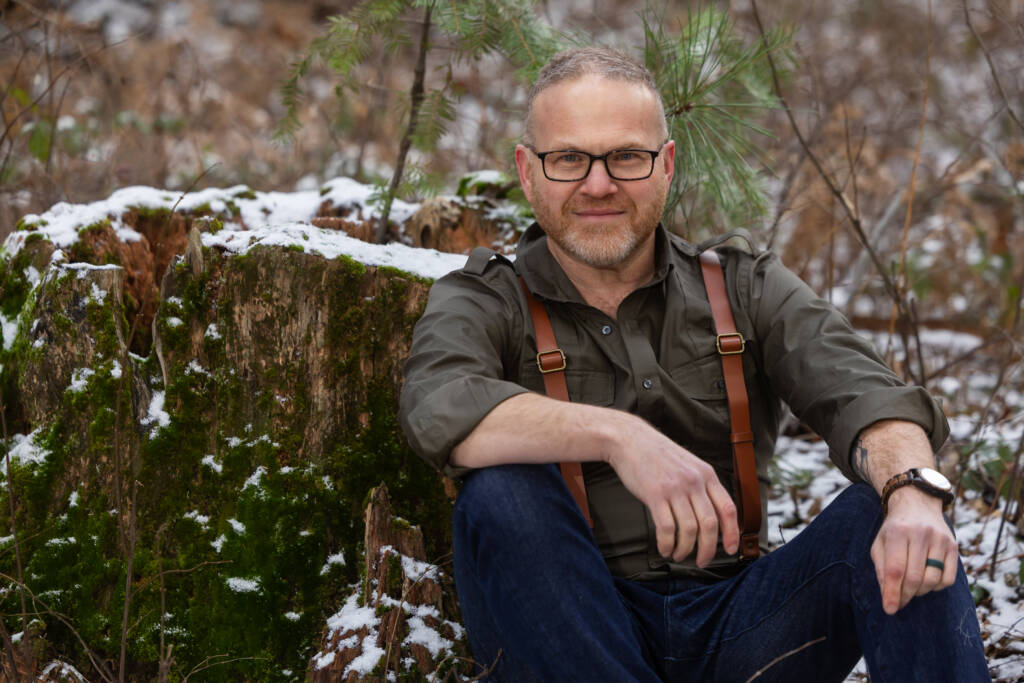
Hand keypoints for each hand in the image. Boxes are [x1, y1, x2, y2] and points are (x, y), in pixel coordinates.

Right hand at [605, 415, 739, 566]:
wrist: (629, 440)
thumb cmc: (657, 455)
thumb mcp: (688, 464)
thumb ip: (701, 486)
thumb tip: (711, 517)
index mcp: (706, 474)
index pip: (728, 509)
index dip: (732, 533)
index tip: (729, 549)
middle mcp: (694, 481)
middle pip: (709, 524)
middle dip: (708, 549)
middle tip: (702, 561)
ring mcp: (674, 488)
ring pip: (689, 530)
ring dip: (685, 549)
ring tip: (678, 555)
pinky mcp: (654, 494)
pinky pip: (666, 528)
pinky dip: (667, 544)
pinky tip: (664, 548)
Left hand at [870, 486, 957, 614]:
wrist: (917, 504)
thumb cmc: (894, 529)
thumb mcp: (880, 543)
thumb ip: (881, 569)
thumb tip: (888, 597)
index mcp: (898, 532)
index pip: (895, 569)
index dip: (892, 592)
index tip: (890, 610)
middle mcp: (921, 534)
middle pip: (914, 578)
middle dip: (905, 595)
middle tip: (899, 601)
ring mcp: (940, 539)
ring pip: (932, 580)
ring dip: (920, 592)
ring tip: (911, 588)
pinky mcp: (953, 546)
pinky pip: (948, 579)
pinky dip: (936, 587)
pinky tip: (927, 580)